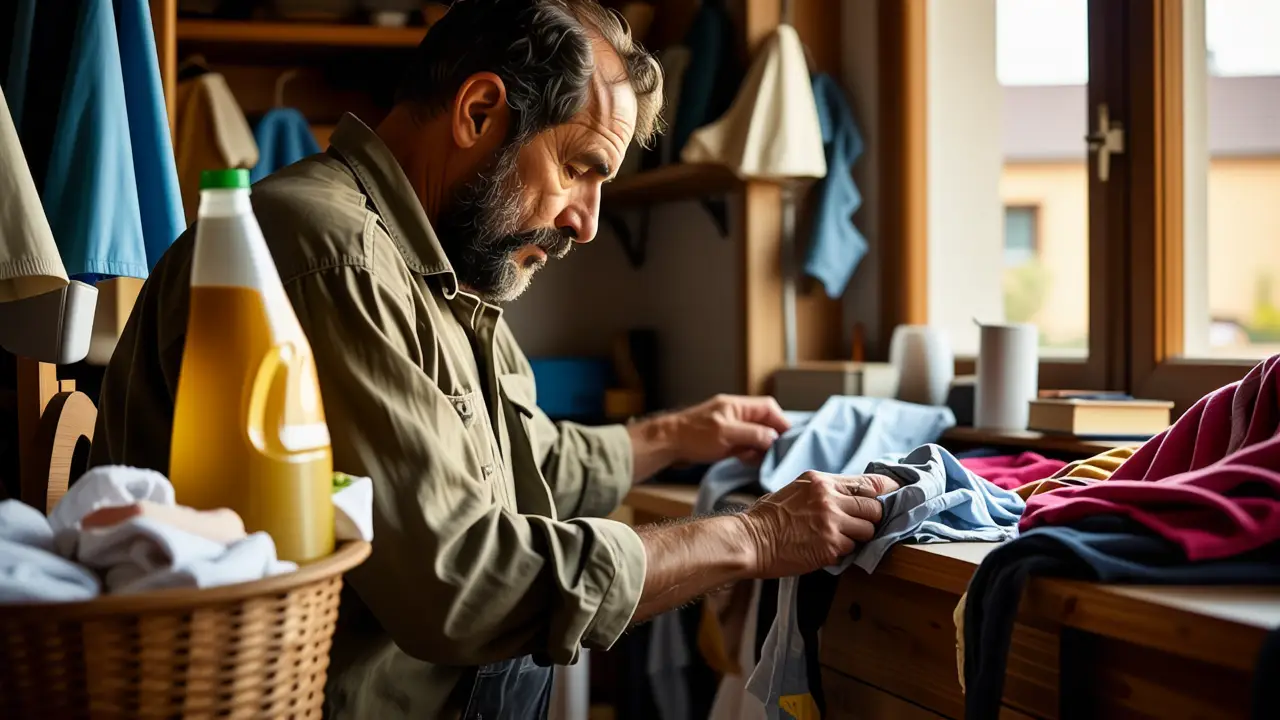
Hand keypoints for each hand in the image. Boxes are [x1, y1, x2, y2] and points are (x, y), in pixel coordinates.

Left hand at [669, 394, 790, 464]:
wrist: (666, 444)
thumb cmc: (693, 436)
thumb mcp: (727, 434)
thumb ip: (753, 434)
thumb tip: (774, 438)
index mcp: (737, 405)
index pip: (769, 408)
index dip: (782, 422)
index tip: (790, 440)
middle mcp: (735, 414)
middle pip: (764, 422)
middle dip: (772, 437)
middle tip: (777, 454)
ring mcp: (729, 426)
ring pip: (755, 435)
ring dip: (761, 447)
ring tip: (763, 460)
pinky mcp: (722, 440)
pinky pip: (743, 444)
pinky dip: (749, 453)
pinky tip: (749, 461)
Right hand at [738, 471, 899, 577]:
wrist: (750, 540)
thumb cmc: (768, 517)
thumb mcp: (797, 489)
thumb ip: (825, 491)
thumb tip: (852, 496)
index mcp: (820, 481)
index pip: (868, 482)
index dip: (887, 489)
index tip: (897, 493)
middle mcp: (829, 498)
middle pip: (875, 507)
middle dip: (871, 519)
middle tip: (858, 525)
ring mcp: (831, 523)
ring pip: (868, 530)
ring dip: (858, 537)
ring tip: (837, 538)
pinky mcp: (830, 546)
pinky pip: (852, 549)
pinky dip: (843, 551)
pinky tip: (825, 549)